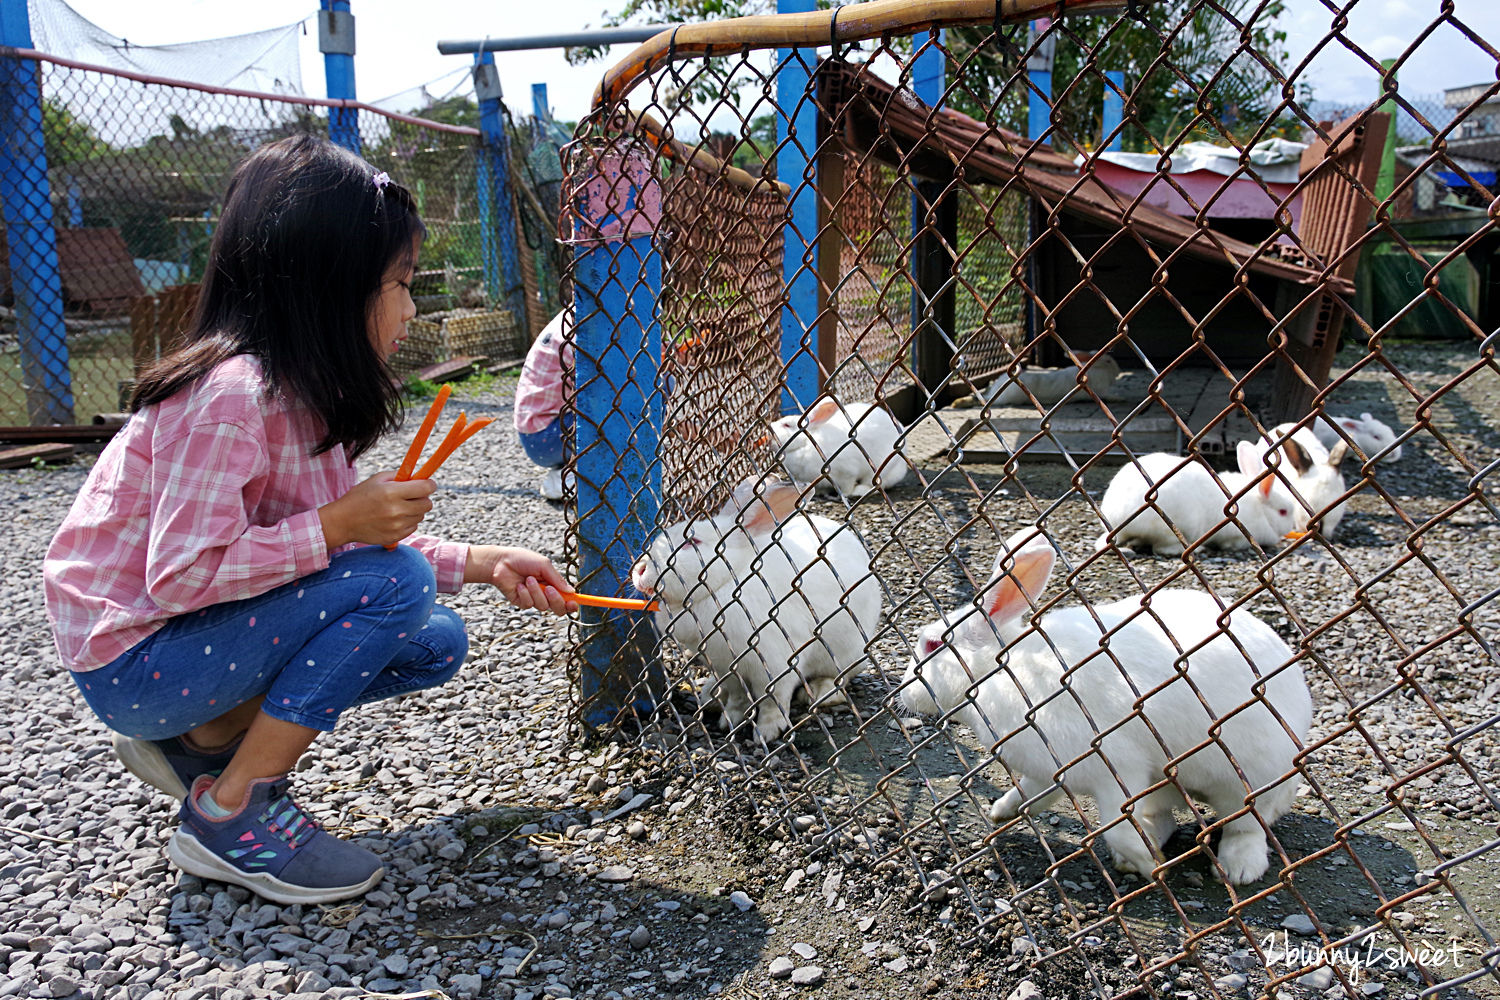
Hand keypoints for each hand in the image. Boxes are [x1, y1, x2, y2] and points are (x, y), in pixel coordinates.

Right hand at [318, 472, 435, 548]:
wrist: (342, 521)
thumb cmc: (360, 497)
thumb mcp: (377, 480)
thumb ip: (400, 476)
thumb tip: (420, 476)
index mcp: (391, 492)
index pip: (425, 488)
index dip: (429, 484)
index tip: (428, 484)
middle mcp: (396, 510)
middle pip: (427, 504)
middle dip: (423, 498)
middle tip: (412, 496)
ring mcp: (396, 526)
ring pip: (421, 516)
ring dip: (414, 510)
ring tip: (398, 507)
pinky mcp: (395, 537)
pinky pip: (413, 527)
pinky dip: (408, 522)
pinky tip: (393, 518)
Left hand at [471, 546, 577, 614]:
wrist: (500, 562)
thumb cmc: (523, 560)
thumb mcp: (544, 565)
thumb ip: (557, 579)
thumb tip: (571, 592)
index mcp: (553, 584)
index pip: (567, 598)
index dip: (573, 603)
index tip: (574, 603)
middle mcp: (545, 594)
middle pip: (558, 608)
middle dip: (556, 601)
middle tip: (549, 590)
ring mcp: (534, 599)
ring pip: (543, 606)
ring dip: (536, 592)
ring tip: (528, 579)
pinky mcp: (522, 602)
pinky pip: (529, 604)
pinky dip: (525, 594)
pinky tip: (519, 585)